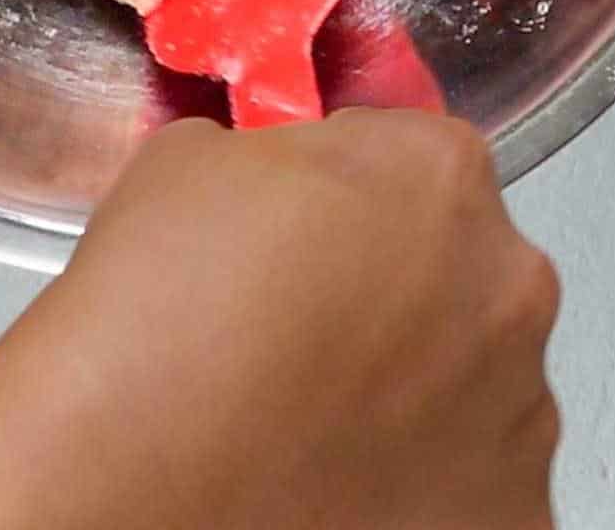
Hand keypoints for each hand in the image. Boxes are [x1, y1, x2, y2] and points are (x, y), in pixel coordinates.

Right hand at [0, 112, 559, 529]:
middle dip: (374, 253)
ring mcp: (510, 422)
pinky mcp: (498, 528)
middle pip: (448, 246)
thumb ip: (258, 137)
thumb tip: (264, 133)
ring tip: (273, 400)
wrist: (104, 503)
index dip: (345, 140)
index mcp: (437, 179)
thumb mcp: (187, 168)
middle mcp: (505, 290)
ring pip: (456, 356)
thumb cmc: (132, 323)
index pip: (414, 125)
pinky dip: (401, 462)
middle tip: (269, 297)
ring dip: (392, 360)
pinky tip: (307, 471)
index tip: (305, 158)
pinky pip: (457, 463)